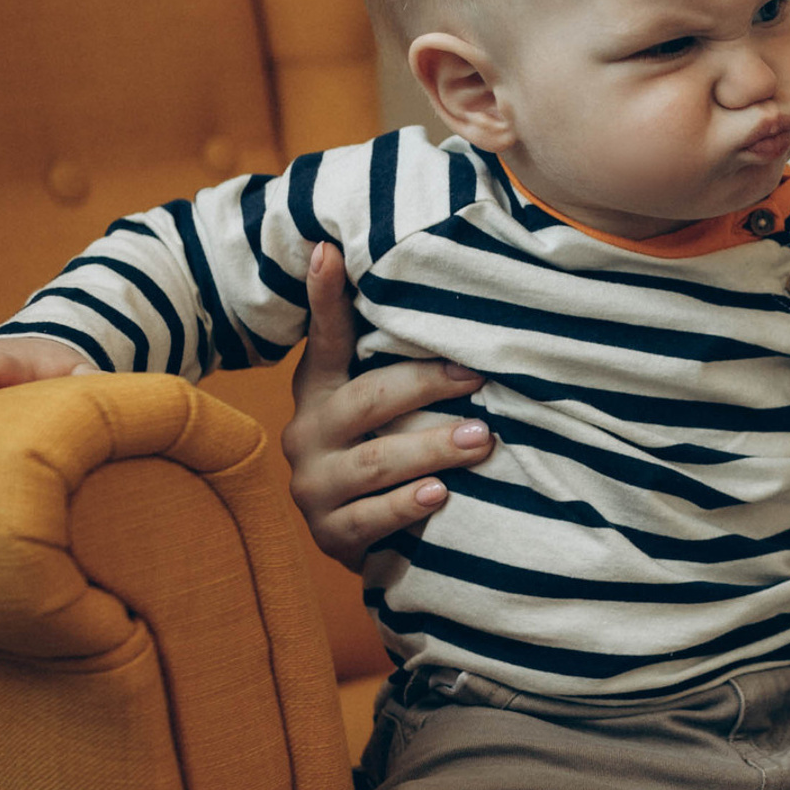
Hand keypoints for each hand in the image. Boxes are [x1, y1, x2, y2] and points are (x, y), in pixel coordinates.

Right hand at [285, 244, 495, 568]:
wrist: (367, 538)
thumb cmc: (389, 451)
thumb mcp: (387, 405)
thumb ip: (400, 361)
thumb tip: (448, 301)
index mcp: (321, 391)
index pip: (325, 339)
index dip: (324, 296)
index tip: (328, 250)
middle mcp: (308, 434)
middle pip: (366, 401)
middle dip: (424, 387)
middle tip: (477, 378)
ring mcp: (315, 486)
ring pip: (374, 462)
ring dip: (431, 448)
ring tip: (480, 439)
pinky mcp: (331, 533)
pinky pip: (370, 519)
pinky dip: (407, 506)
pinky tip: (440, 494)